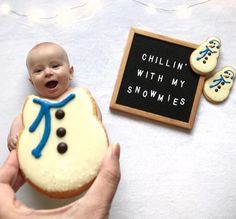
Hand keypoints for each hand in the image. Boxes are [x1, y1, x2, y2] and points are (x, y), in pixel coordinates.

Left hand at [0, 143, 120, 218]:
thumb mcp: (94, 212)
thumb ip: (107, 179)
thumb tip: (113, 151)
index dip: (6, 168)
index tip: (19, 154)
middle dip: (10, 176)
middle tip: (24, 161)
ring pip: (4, 207)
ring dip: (11, 188)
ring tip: (27, 175)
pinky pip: (12, 214)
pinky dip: (17, 202)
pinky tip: (33, 197)